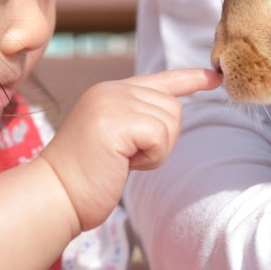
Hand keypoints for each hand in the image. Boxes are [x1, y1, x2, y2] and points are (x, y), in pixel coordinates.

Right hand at [38, 67, 221, 231]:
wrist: (56, 195)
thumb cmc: (87, 178)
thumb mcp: (114, 137)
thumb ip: (136, 119)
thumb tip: (170, 113)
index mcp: (110, 91)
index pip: (160, 79)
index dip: (190, 78)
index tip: (215, 75)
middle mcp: (112, 89)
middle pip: (173, 107)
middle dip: (161, 141)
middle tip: (126, 158)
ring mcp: (113, 101)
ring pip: (171, 121)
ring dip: (155, 151)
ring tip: (122, 160)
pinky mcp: (117, 121)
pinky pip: (161, 136)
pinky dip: (151, 158)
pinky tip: (123, 164)